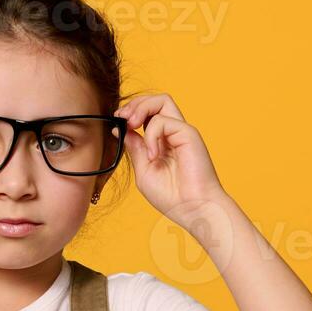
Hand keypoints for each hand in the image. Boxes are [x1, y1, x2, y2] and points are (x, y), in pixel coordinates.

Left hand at [116, 93, 227, 223]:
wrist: (194, 210)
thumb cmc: (172, 197)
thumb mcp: (144, 170)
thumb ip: (134, 149)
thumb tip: (119, 129)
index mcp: (163, 141)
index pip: (147, 113)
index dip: (130, 112)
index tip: (117, 121)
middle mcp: (174, 133)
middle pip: (155, 100)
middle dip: (134, 104)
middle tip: (122, 117)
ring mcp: (182, 132)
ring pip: (162, 100)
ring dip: (141, 108)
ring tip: (132, 125)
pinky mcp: (189, 134)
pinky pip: (163, 121)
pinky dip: (151, 134)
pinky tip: (153, 155)